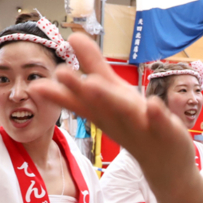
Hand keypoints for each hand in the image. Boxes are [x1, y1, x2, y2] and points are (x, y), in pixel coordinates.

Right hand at [31, 34, 195, 179]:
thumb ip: (94, 65)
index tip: (36, 85)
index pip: (79, 100)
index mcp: (103, 110)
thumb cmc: (135, 124)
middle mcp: (117, 119)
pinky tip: (154, 102)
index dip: (60, 92)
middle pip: (96, 104)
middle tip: (60, 72)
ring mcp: (142, 125)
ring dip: (109, 99)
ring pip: (123, 112)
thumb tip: (73, 37)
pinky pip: (160, 122)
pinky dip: (156, 113)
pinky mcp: (166, 131)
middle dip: (79, 89)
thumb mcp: (113, 93)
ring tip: (92, 84)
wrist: (165, 165)